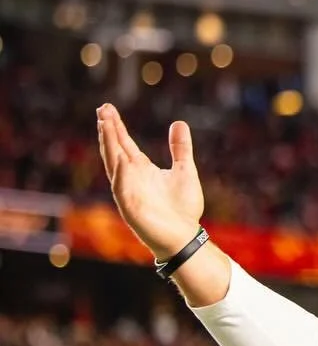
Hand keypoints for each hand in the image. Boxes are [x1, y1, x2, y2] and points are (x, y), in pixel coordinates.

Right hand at [96, 104, 204, 258]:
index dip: (115, 126)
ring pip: (114, 166)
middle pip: (115, 150)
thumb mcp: (184, 171)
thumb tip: (179, 123)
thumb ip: (180, 149)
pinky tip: (121, 160)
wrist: (185, 237)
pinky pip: (123, 191)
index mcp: (141, 169)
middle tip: (103, 110)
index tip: (107, 107)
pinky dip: (122, 175)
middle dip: (108, 131)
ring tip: (105, 126)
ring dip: (109, 146)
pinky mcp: (132, 210)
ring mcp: (129, 193)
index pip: (124, 143)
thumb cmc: (183, 208)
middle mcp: (131, 178)